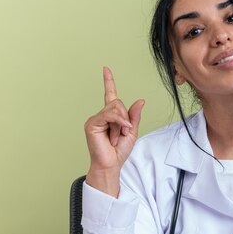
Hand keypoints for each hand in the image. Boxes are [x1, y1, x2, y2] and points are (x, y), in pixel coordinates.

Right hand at [84, 67, 144, 194]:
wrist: (111, 164)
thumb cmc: (119, 151)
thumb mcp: (132, 131)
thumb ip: (134, 116)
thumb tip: (141, 100)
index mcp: (110, 116)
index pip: (110, 94)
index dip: (108, 81)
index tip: (106, 69)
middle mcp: (101, 115)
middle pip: (117, 103)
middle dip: (125, 118)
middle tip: (123, 133)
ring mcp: (95, 119)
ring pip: (114, 108)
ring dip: (122, 123)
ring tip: (117, 136)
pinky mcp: (92, 124)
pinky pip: (109, 115)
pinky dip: (118, 123)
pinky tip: (117, 133)